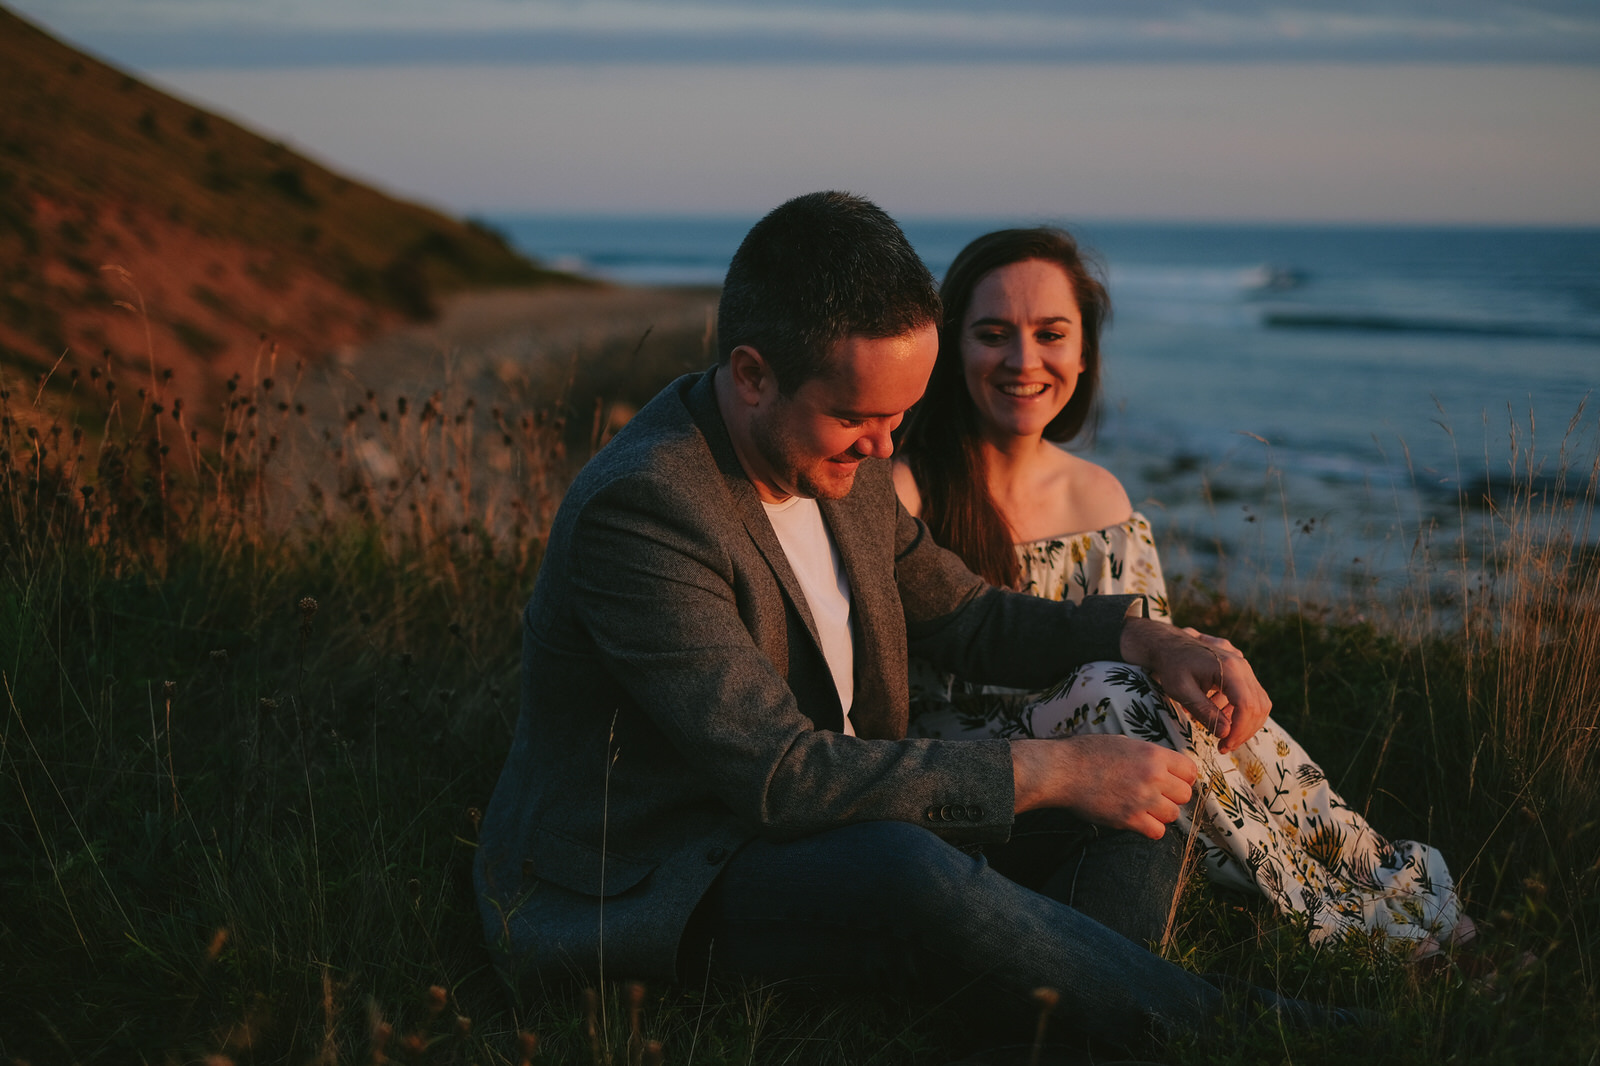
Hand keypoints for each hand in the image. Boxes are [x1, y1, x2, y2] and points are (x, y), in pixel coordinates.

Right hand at [1011, 735, 1195, 838]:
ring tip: (1143, 808)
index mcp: (1153, 754)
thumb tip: (1161, 765)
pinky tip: (1137, 820)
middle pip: (1184, 795)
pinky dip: (1150, 829)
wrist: (1062, 771)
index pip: (1190, 770)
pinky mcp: (1130, 819)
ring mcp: (1142, 799)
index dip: (1182, 777)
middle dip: (1172, 796)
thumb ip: (1146, 755)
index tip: (1172, 781)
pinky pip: (1157, 832)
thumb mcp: (1122, 742)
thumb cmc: (1086, 753)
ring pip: (1173, 815)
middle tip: (1155, 796)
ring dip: (1160, 813)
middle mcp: (1153, 777)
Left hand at [1120, 618, 1271, 754]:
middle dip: (1243, 731)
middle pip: (1258, 706)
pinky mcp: (1242, 671)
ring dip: (1245, 723)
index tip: (1224, 745)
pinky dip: (1242, 712)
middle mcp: (1242, 665)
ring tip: (1222, 735)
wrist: (1169, 644)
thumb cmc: (1171, 666)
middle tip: (1224, 746)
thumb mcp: (1182, 691)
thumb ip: (1204, 711)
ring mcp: (1244, 666)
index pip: (1247, 705)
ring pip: (1260, 702)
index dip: (1239, 730)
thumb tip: (1226, 733)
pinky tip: (1221, 717)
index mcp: (1228, 668)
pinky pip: (1253, 696)